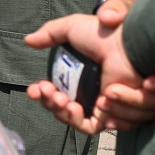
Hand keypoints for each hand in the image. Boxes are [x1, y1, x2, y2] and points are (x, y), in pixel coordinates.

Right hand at [25, 0, 154, 133]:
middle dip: (50, 104)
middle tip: (51, 93)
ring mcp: (102, 106)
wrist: (126, 45)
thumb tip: (28, 41)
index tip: (35, 89)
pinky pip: (96, 126)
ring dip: (67, 111)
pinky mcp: (116, 114)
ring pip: (76, 121)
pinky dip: (87, 120)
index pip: (53, 94)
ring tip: (69, 99)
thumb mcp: (71, 28)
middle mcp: (88, 94)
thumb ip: (49, 33)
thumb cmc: (103, 35)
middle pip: (61, 112)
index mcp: (76, 79)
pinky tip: (86, 104)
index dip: (41, 95)